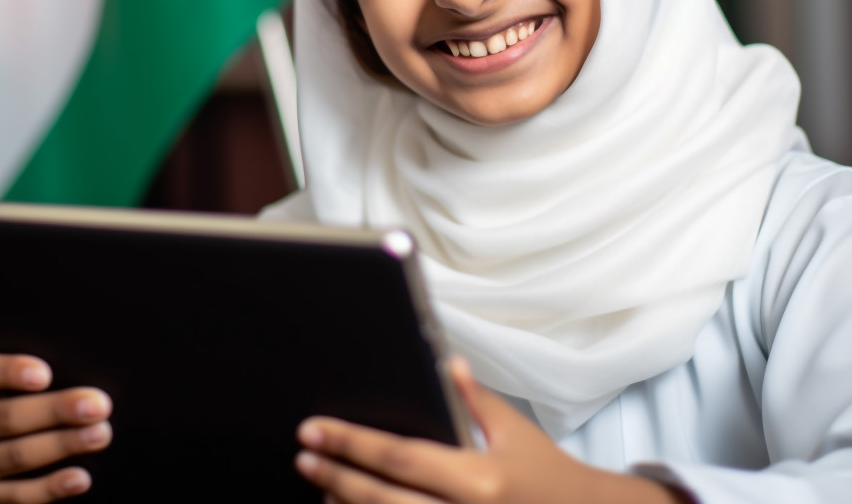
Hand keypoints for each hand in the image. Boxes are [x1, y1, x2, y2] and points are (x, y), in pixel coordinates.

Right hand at [0, 351, 112, 502]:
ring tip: (100, 435)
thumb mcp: (22, 380)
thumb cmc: (24, 396)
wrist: (2, 442)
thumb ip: (45, 374)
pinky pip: (19, 495)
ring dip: (62, 445)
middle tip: (98, 406)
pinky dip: (52, 487)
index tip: (46, 374)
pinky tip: (81, 478)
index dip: (10, 371)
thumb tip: (84, 383)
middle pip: (6, 416)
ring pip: (16, 455)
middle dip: (56, 410)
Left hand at [294, 357, 688, 503]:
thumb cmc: (549, 475)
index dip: (353, 443)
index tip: (315, 430)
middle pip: (383, 498)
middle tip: (302, 456)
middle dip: (337, 476)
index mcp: (479, 478)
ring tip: (320, 487)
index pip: (401, 457)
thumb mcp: (516, 431)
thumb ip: (475, 399)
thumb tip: (448, 362)